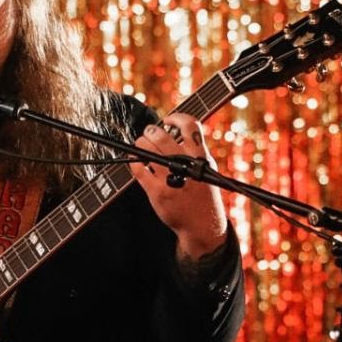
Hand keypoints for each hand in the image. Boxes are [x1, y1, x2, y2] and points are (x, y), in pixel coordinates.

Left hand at [130, 111, 227, 258]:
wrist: (202, 224)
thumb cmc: (203, 193)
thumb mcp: (206, 168)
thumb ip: (194, 150)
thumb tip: (174, 130)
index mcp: (201, 157)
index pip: (191, 126)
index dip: (176, 118)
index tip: (168, 119)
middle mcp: (186, 166)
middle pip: (162, 137)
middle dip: (151, 131)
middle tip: (149, 132)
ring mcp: (171, 180)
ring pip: (148, 151)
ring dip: (140, 143)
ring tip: (141, 144)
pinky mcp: (158, 193)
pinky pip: (139, 170)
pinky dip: (134, 161)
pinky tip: (135, 160)